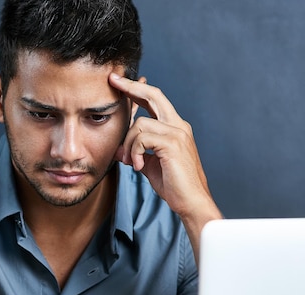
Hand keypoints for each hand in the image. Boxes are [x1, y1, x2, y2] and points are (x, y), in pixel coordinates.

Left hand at [109, 72, 216, 220]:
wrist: (191, 202)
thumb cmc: (173, 185)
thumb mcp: (149, 165)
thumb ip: (135, 153)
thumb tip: (117, 150)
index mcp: (174, 127)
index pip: (155, 100)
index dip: (137, 89)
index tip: (120, 82)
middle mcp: (178, 125)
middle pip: (153, 94)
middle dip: (131, 87)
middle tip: (113, 81)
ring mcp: (177, 133)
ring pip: (140, 124)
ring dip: (128, 145)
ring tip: (132, 163)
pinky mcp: (173, 144)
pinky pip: (142, 138)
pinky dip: (135, 153)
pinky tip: (139, 167)